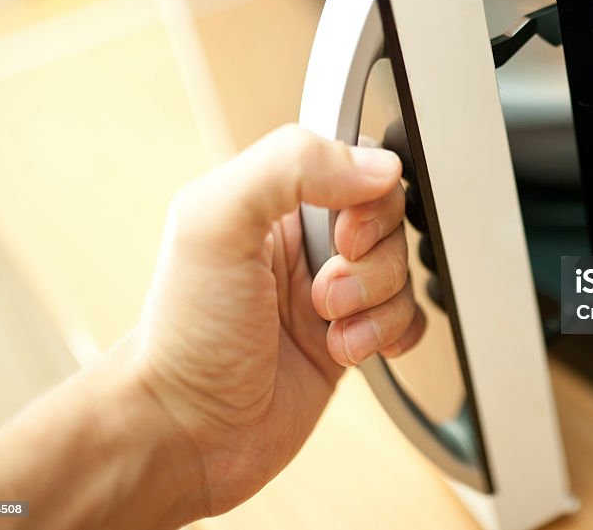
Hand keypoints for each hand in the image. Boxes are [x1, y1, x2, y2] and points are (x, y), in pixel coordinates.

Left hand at [134, 125, 424, 516]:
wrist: (186, 432)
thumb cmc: (185, 335)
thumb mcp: (214, 223)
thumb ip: (288, 167)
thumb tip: (374, 165)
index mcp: (273, 200)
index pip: (354, 160)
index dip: (367, 195)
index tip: (343, 231)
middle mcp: (305, 242)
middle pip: (388, 220)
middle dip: (370, 260)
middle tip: (323, 288)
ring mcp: (331, 291)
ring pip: (402, 272)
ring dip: (374, 303)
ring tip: (325, 325)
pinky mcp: (350, 336)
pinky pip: (407, 318)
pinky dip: (390, 333)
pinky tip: (348, 347)